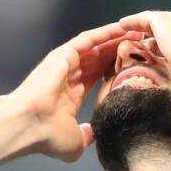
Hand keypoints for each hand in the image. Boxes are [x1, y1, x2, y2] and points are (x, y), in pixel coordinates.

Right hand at [11, 23, 143, 161]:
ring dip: (116, 39)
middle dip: (118, 51)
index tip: (133, 67)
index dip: (114, 70)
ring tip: (136, 32)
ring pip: (96, 47)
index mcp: (71, 97)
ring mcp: (66, 64)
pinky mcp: (64, 54)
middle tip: (140, 45)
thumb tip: (94, 135)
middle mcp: (69, 77)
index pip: (96, 77)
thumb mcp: (76, 141)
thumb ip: (87, 136)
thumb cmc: (48, 136)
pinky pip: (88, 40)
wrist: (30, 125)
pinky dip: (105, 33)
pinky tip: (121, 28)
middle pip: (99, 59)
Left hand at [116, 10, 170, 77]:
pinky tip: (123, 25)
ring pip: (156, 23)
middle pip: (169, 31)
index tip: (163, 56)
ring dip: (142, 28)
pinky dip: (133, 22)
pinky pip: (144, 19)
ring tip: (129, 33)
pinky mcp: (164, 21)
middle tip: (144, 46)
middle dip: (157, 36)